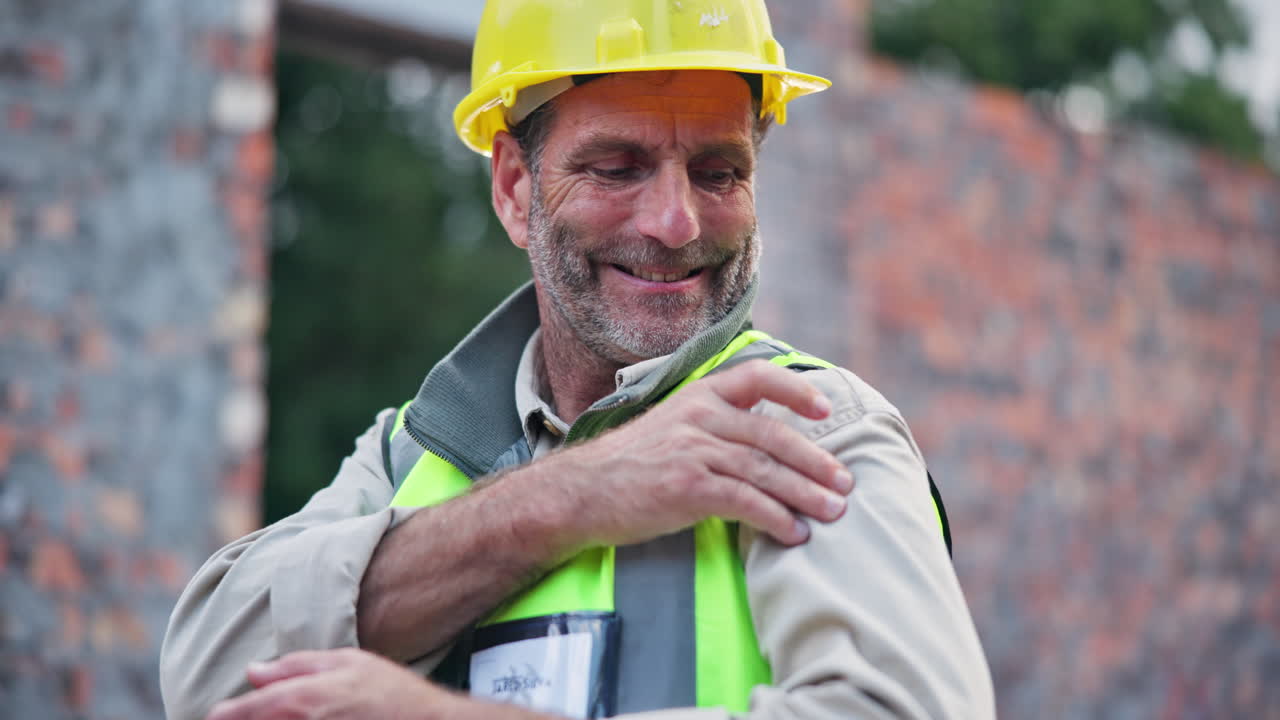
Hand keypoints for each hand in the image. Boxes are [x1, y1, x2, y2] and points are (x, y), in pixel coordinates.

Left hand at [206, 648, 458, 719]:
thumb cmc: (390, 692)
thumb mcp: (348, 662)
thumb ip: (297, 665)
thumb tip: (254, 672)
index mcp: (303, 699)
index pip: (246, 711)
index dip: (226, 715)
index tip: (213, 716)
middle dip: (245, 719)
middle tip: (241, 714)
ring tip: (269, 716)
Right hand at [531, 359, 854, 549]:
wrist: (581, 492)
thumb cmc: (631, 465)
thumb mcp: (672, 425)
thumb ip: (714, 423)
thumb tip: (764, 439)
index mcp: (699, 395)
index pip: (758, 377)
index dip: (796, 389)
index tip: (824, 409)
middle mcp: (700, 416)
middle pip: (773, 434)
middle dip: (815, 461)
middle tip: (845, 483)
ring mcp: (694, 450)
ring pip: (766, 470)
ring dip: (806, 494)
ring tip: (833, 512)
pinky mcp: (688, 487)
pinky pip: (746, 501)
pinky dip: (776, 519)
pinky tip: (793, 533)